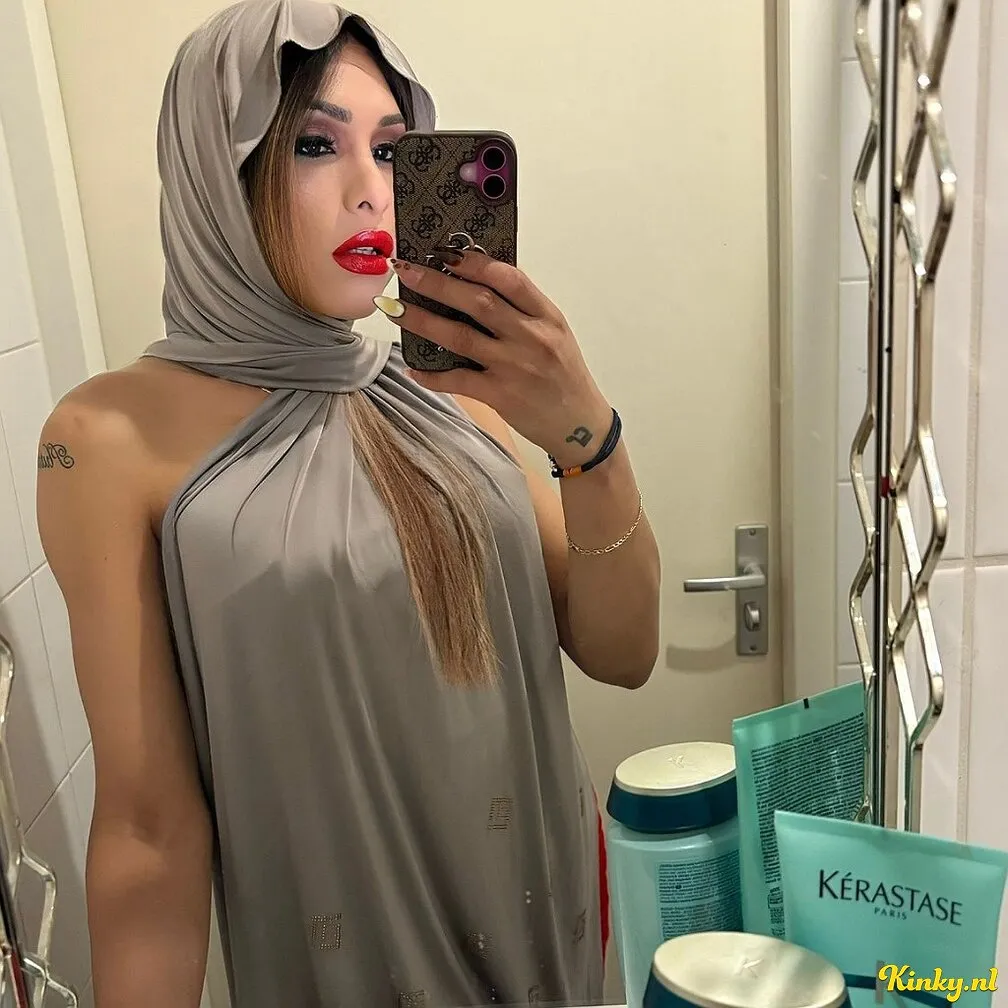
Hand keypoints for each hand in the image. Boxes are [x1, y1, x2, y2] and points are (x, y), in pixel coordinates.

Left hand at [375, 251, 612, 466]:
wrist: (580, 425)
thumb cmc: (564, 375)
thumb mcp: (554, 334)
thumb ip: (522, 310)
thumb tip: (476, 282)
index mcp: (546, 316)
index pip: (509, 278)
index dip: (474, 262)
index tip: (444, 251)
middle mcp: (531, 337)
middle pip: (478, 301)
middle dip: (437, 282)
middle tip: (406, 269)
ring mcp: (515, 367)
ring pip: (460, 337)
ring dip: (422, 321)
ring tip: (395, 309)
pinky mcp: (501, 395)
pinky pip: (458, 380)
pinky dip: (432, 374)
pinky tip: (413, 367)